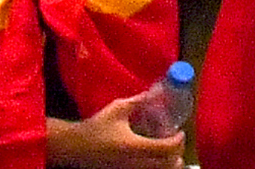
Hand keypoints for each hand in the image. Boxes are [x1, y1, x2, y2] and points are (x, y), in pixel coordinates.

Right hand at [49, 93, 184, 168]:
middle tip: (177, 142)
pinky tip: (153, 156)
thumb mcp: (118, 109)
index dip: (178, 141)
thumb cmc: (96, 127)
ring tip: (168, 151)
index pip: (166, 149)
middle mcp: (135, 164)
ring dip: (168, 163)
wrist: (74, 147)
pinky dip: (156, 166)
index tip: (180, 132)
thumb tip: (158, 92)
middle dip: (177, 154)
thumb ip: (140, 101)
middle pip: (167, 165)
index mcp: (134, 147)